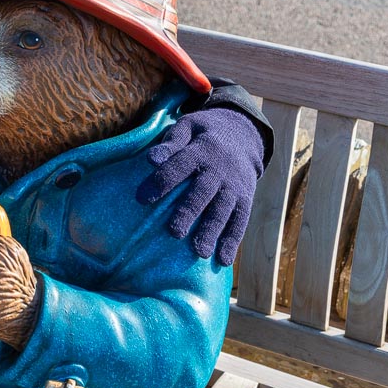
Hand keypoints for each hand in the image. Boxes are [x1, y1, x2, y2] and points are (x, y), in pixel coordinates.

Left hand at [137, 107, 263, 266]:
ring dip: (212, 231)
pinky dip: (232, 240)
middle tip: (174, 232)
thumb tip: (151, 159)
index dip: (161, 181)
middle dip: (189, 212)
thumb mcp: (188, 127)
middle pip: (202, 192)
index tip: (142, 199)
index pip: (179, 165)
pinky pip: (240, 220)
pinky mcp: (245, 199)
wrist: (244, 134)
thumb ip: (171, 142)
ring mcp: (234, 187)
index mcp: (200, 150)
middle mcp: (218, 170)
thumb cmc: (204, 134)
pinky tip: (222, 260)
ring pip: (222, 210)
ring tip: (200, 252)